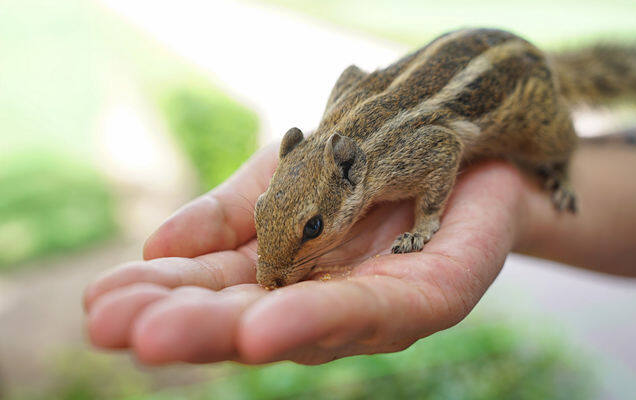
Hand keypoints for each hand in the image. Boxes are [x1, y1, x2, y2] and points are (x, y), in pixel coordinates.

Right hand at [83, 143, 527, 364]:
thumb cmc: (370, 167)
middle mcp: (326, 302)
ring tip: (161, 337)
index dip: (160, 296)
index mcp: (286, 275)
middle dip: (181, 326)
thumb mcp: (285, 178)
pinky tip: (263, 328)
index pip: (215, 291)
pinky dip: (317, 318)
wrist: (467, 144)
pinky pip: (372, 312)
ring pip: (299, 327)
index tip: (97, 304)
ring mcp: (377, 309)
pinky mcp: (430, 298)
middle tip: (112, 330)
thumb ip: (229, 215)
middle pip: (247, 321)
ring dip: (229, 332)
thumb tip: (154, 245)